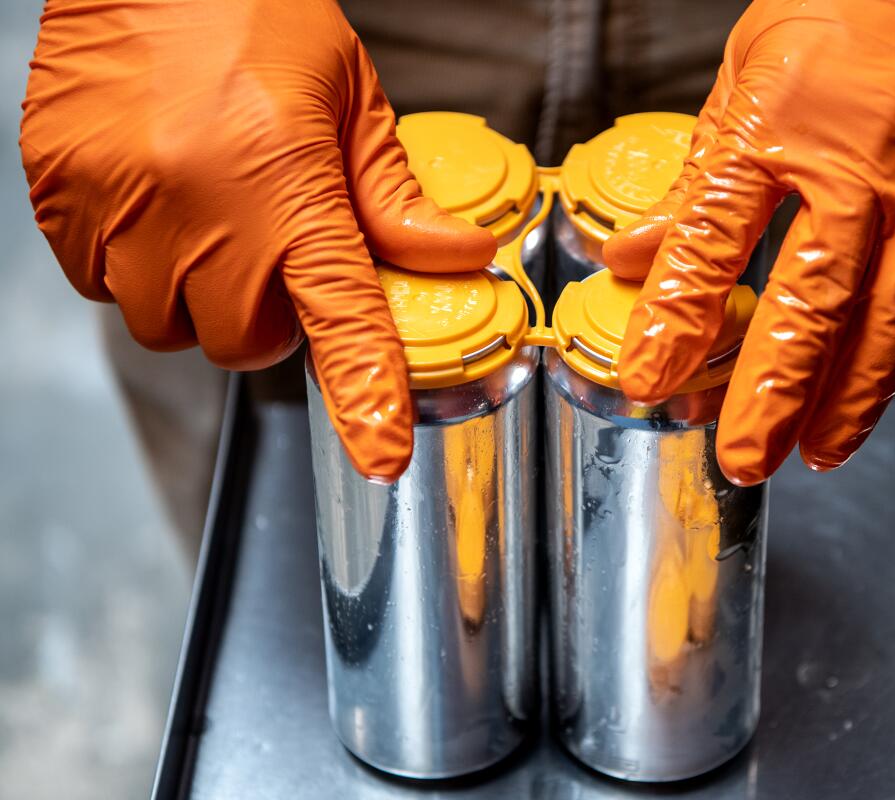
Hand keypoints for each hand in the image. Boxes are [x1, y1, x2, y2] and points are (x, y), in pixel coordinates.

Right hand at [20, 0, 496, 481]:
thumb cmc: (251, 15)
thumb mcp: (349, 98)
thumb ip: (393, 195)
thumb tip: (456, 256)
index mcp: (287, 183)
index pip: (338, 316)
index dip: (364, 395)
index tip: (380, 455)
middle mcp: (199, 206)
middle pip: (238, 343)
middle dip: (265, 318)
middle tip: (274, 254)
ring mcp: (119, 204)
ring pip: (163, 325)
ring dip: (195, 297)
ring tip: (208, 220)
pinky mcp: (58, 194)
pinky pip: (98, 282)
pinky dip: (132, 265)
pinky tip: (154, 202)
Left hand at [603, 0, 894, 484]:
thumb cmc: (840, 16)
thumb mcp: (739, 85)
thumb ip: (695, 186)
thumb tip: (633, 258)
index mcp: (777, 126)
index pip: (712, 242)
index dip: (676, 321)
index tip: (648, 379)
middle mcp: (860, 161)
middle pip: (811, 301)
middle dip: (773, 393)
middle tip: (744, 456)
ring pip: (894, 317)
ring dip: (853, 396)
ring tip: (818, 448)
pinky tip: (885, 386)